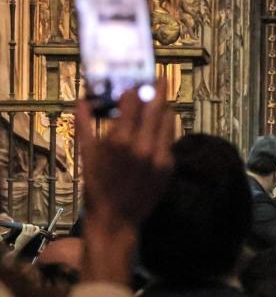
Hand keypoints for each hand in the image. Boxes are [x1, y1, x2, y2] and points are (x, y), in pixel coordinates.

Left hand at [12, 223, 39, 252]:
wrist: (19, 246)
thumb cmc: (24, 243)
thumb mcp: (30, 239)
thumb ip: (31, 235)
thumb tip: (32, 231)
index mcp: (34, 236)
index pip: (38, 230)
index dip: (37, 227)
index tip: (35, 226)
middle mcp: (31, 235)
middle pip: (33, 227)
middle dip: (31, 225)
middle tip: (28, 226)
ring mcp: (27, 234)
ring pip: (29, 226)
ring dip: (27, 225)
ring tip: (25, 225)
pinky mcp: (23, 233)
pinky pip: (24, 227)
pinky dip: (24, 225)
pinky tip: (23, 225)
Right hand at [76, 81, 174, 282]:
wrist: (117, 218)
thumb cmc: (97, 186)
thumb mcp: (86, 153)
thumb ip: (85, 123)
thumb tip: (83, 100)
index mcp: (120, 140)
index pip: (133, 101)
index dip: (134, 87)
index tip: (135, 78)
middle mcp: (143, 145)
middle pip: (157, 106)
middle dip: (158, 89)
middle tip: (160, 77)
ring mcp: (160, 156)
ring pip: (169, 120)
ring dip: (164, 107)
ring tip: (161, 99)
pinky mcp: (169, 166)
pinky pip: (171, 138)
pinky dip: (166, 128)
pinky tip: (160, 124)